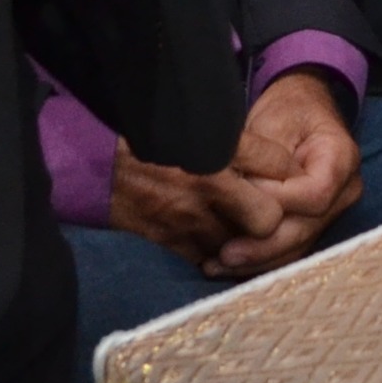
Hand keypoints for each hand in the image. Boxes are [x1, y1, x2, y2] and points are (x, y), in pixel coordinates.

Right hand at [107, 143, 280, 269]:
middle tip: (263, 208)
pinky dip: (211, 252)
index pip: (279, 165)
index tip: (283, 176)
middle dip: (269, 215)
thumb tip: (275, 160)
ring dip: (240, 237)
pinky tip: (207, 236)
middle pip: (268, 218)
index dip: (286, 172)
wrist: (95, 163)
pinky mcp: (170, 241)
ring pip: (240, 244)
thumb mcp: (197, 123)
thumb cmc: (149, 136)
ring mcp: (189, 219)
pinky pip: (208, 258)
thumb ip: (238, 140)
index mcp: (218, 148)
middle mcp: (209, 186)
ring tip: (234, 223)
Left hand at [207, 70, 361, 278]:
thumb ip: (264, 159)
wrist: (302, 110)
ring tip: (217, 265)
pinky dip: (259, 259)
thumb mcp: (275, 121)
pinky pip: (288, 249)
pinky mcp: (312, 225)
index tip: (240, 196)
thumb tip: (243, 194)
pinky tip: (227, 264)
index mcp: (341, 159)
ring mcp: (331, 213)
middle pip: (306, 230)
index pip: (314, 195)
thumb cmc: (288, 110)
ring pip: (296, 247)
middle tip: (224, 255)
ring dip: (257, 261)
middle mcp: (344, 192)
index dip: (277, 202)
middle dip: (262, 246)